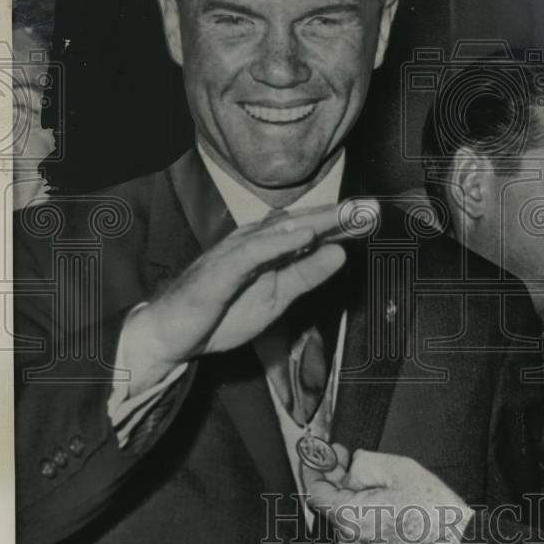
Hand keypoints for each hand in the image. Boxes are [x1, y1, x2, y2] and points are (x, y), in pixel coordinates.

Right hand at [126, 198, 378, 391]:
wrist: (172, 335)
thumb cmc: (221, 313)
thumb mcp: (277, 298)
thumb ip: (306, 275)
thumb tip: (340, 253)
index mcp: (266, 248)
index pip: (309, 230)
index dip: (340, 222)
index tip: (371, 216)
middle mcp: (252, 242)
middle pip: (300, 223)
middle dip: (336, 215)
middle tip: (368, 207)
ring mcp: (235, 252)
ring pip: (280, 230)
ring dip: (315, 221)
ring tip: (345, 214)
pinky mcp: (220, 269)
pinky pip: (254, 252)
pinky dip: (281, 241)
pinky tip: (305, 235)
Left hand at [303, 450, 473, 543]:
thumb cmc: (436, 514)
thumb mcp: (400, 469)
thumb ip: (365, 462)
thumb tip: (351, 464)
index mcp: (351, 518)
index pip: (315, 492)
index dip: (316, 468)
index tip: (319, 456)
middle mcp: (351, 543)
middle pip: (331, 505)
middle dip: (338, 479)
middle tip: (348, 459)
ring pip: (348, 520)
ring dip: (354, 498)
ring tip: (378, 482)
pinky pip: (362, 534)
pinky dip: (366, 516)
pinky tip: (387, 504)